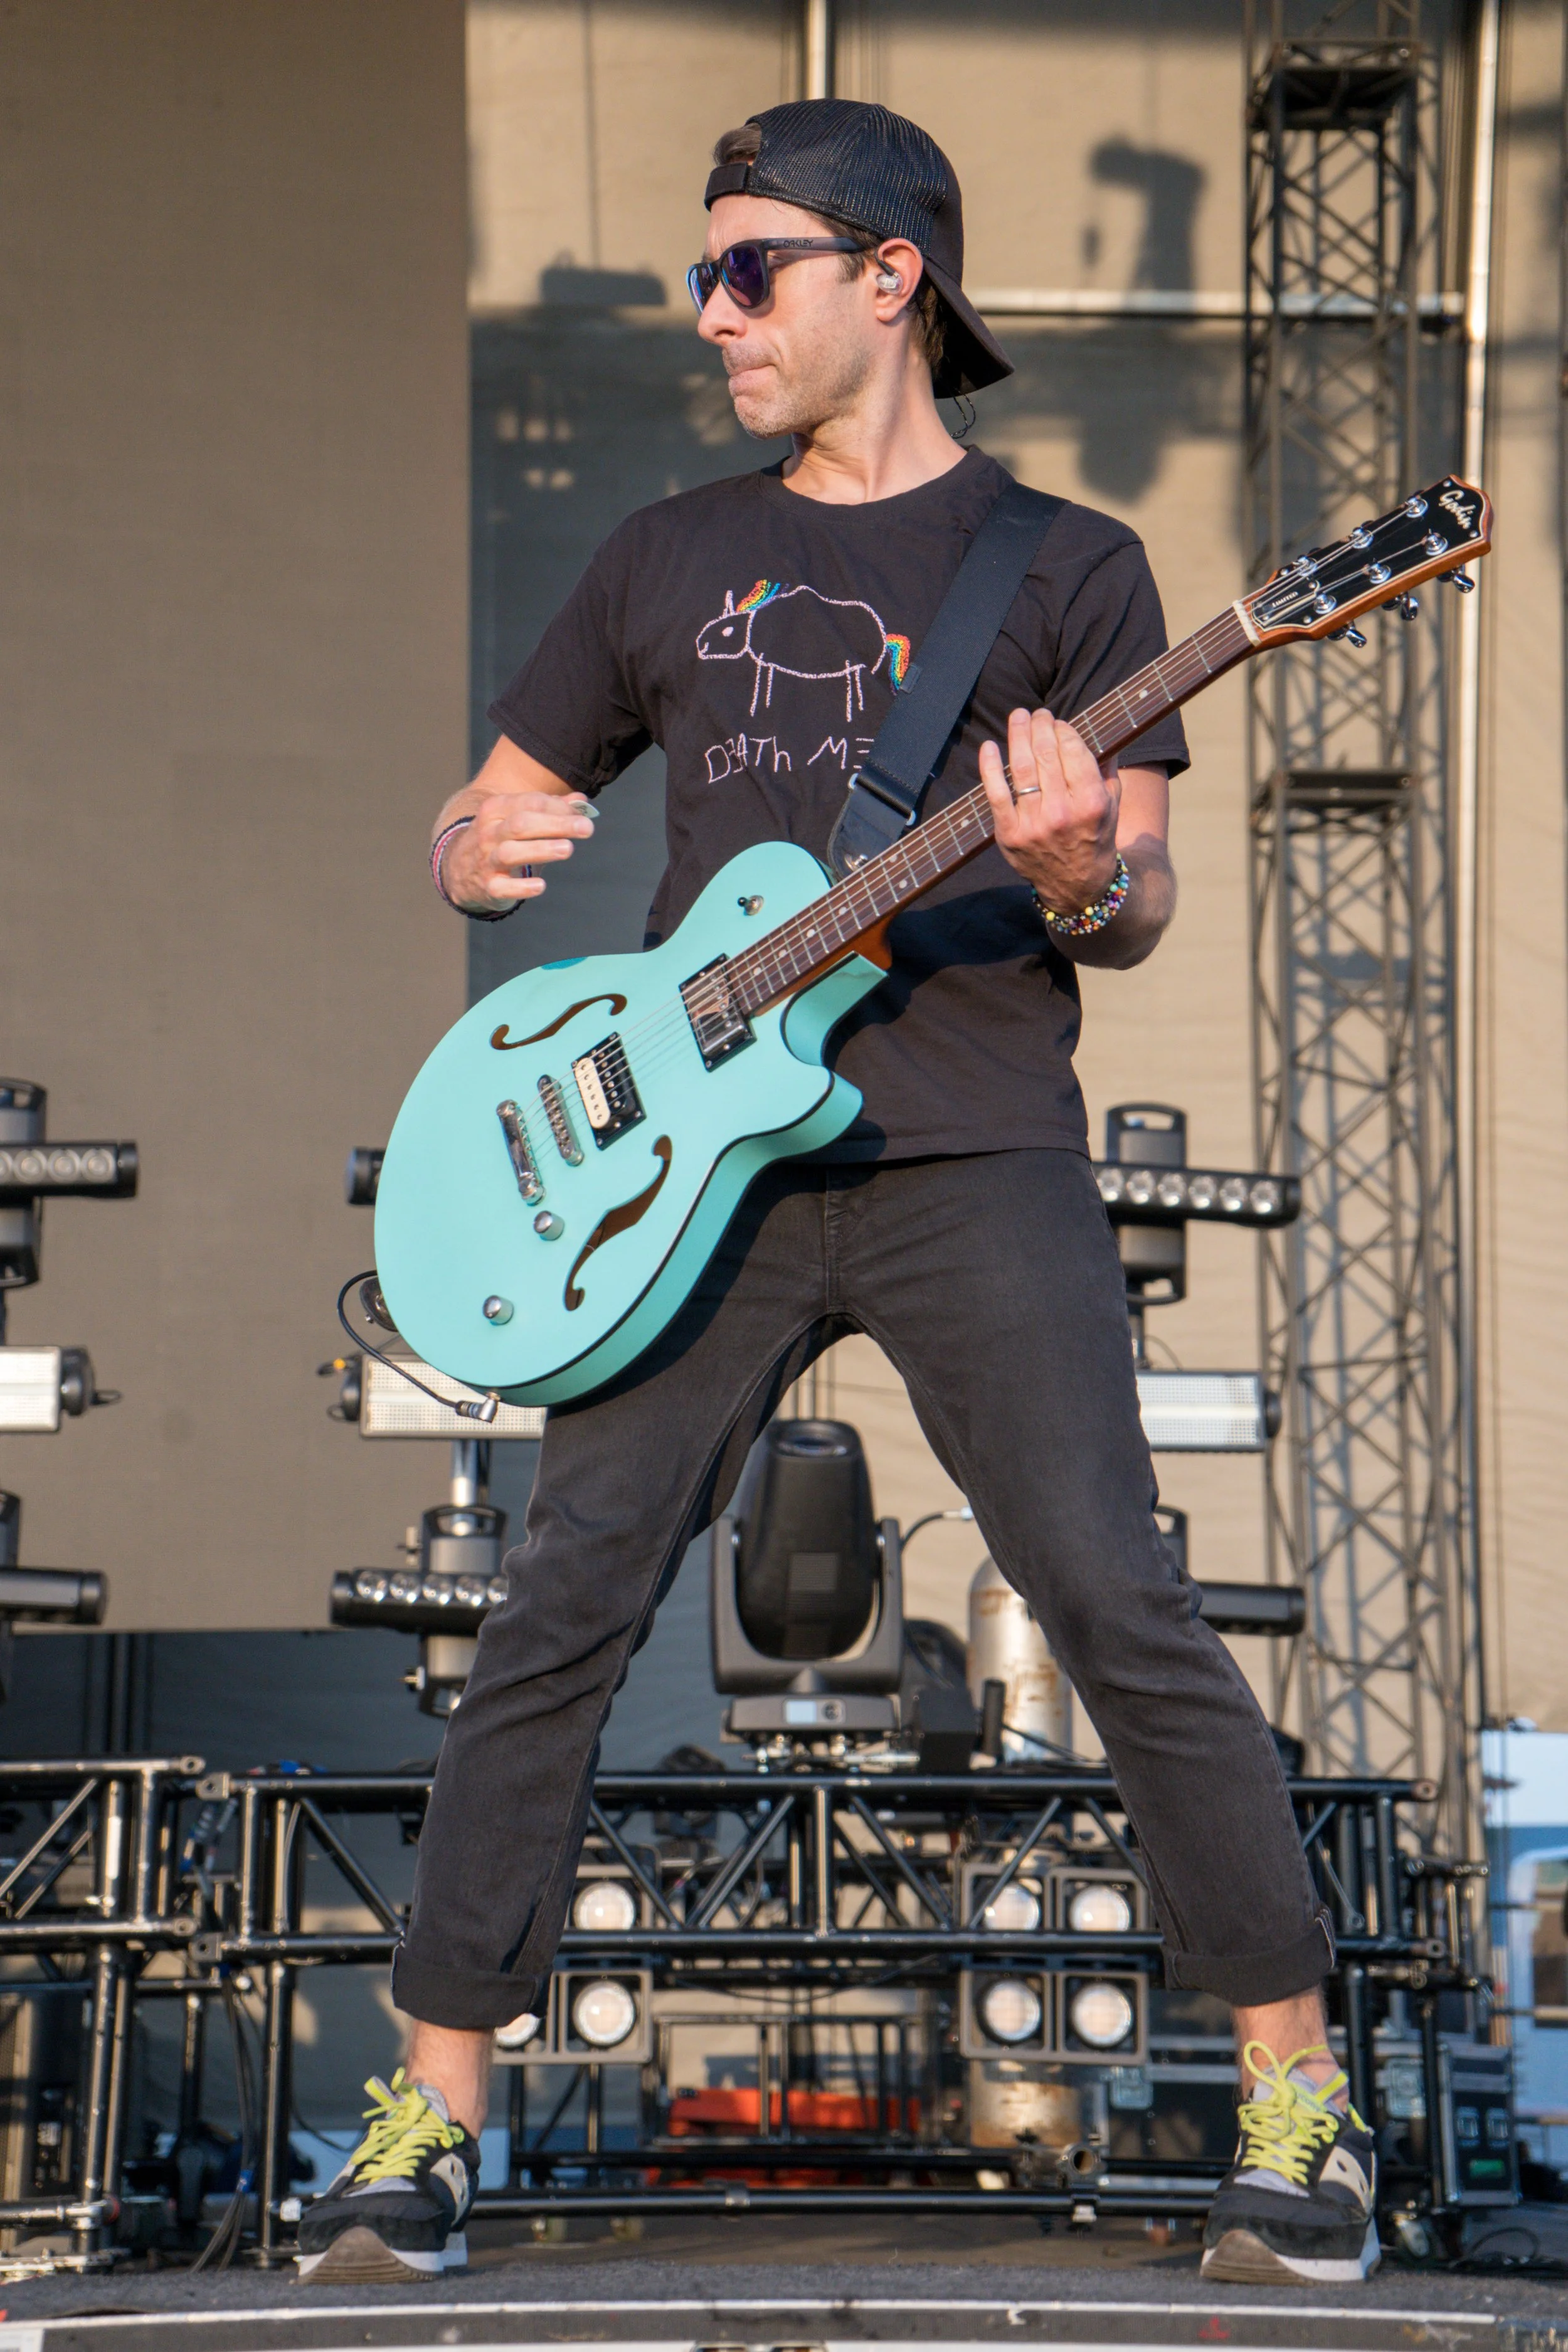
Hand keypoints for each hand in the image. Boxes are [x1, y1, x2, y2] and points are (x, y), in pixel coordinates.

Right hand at [439, 789, 596, 912]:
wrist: (460, 868)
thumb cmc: (501, 837)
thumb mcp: (518, 817)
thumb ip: (550, 808)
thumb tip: (581, 800)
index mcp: (496, 809)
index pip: (529, 803)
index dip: (558, 808)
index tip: (583, 815)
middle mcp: (489, 833)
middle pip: (521, 824)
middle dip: (555, 824)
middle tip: (587, 828)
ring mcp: (486, 860)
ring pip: (511, 853)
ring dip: (541, 850)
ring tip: (567, 849)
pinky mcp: (489, 887)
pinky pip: (503, 887)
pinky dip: (521, 888)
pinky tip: (540, 886)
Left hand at [978, 708, 1120, 914]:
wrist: (1077, 886)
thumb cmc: (1095, 837)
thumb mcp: (1112, 804)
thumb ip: (1107, 767)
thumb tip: (1099, 729)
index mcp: (1091, 802)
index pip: (1072, 751)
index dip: (1062, 730)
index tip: (1057, 723)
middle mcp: (1062, 812)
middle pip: (1045, 754)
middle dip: (1040, 725)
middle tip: (1037, 713)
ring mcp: (1033, 824)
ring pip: (1021, 767)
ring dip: (1018, 735)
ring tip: (1018, 718)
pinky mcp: (1009, 834)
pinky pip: (995, 793)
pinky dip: (990, 767)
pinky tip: (989, 747)